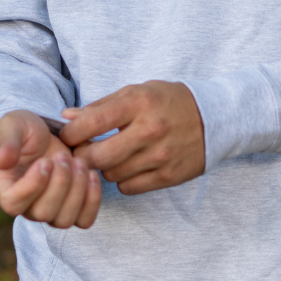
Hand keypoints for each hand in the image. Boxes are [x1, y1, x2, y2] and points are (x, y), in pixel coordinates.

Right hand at [0, 109, 101, 228]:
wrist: (44, 132)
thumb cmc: (23, 129)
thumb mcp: (12, 125)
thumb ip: (7, 141)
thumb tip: (2, 161)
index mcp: (4, 188)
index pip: (13, 203)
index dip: (32, 185)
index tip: (45, 161)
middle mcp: (26, 205)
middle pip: (43, 213)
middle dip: (59, 183)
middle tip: (62, 156)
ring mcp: (50, 209)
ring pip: (65, 220)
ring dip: (77, 191)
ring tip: (79, 162)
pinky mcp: (71, 206)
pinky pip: (84, 219)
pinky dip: (92, 200)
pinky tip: (91, 174)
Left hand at [58, 81, 204, 195]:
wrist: (213, 118)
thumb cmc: (168, 101)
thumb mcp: (136, 92)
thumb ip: (101, 106)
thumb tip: (66, 117)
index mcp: (139, 103)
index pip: (91, 123)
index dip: (71, 133)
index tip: (68, 135)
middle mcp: (150, 129)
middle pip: (97, 156)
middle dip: (82, 156)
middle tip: (82, 152)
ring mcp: (160, 155)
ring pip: (111, 174)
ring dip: (105, 168)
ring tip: (112, 155)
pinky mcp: (168, 176)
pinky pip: (129, 187)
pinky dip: (123, 180)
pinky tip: (130, 166)